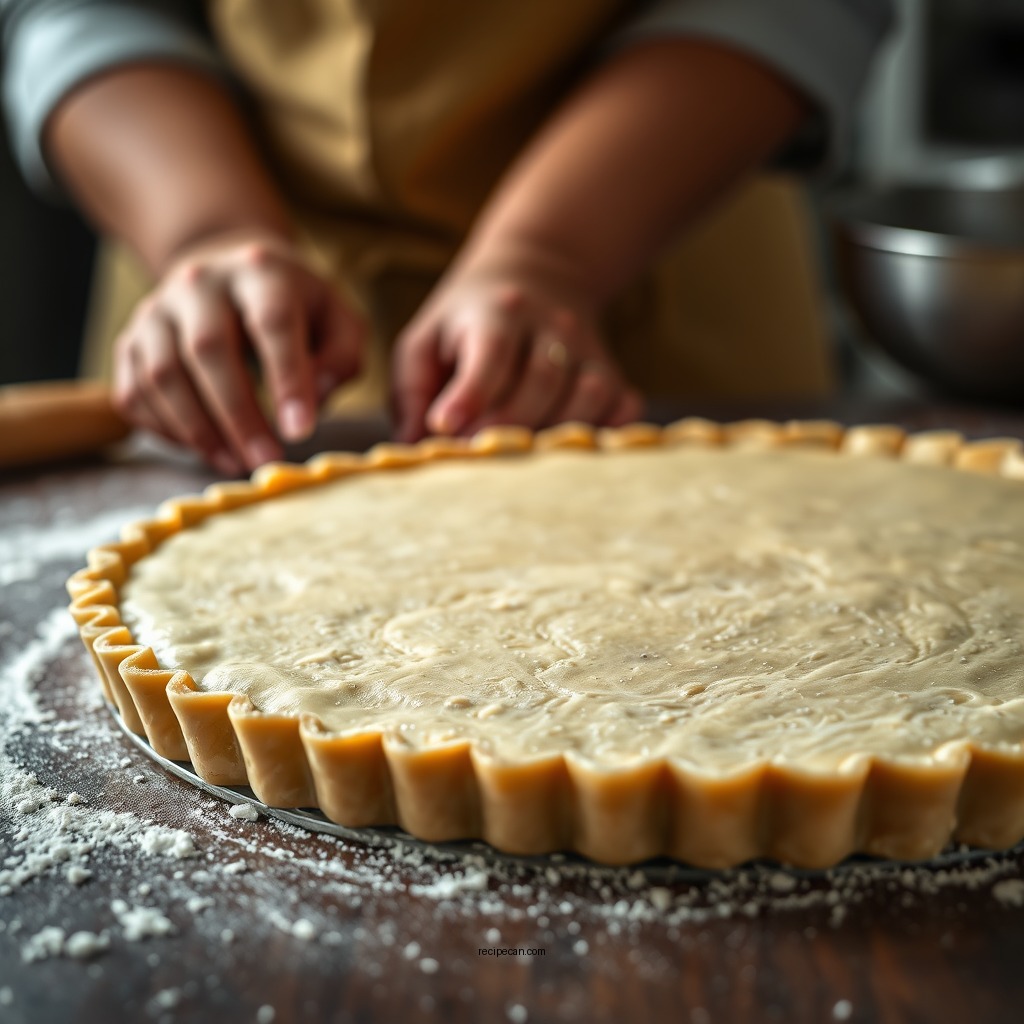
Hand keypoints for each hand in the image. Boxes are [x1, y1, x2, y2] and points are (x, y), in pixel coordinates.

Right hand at [112, 231, 363, 473]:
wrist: (229, 276)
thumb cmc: (295, 309)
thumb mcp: (337, 321)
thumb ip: (341, 358)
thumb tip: (312, 401)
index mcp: (260, 271)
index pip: (272, 321)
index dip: (286, 379)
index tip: (300, 431)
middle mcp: (199, 282)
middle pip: (208, 349)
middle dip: (238, 416)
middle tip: (265, 460)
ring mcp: (156, 310)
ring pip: (163, 375)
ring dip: (200, 431)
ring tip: (236, 462)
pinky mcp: (130, 341)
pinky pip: (135, 393)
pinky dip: (167, 430)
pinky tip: (204, 447)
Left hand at [391, 248, 643, 441]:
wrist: (537, 274)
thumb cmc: (465, 324)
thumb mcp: (426, 340)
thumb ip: (413, 393)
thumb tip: (413, 448)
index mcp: (497, 312)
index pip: (491, 352)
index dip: (470, 393)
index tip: (445, 426)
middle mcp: (551, 325)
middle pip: (540, 382)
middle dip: (506, 427)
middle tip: (474, 457)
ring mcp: (587, 347)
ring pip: (588, 394)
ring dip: (555, 434)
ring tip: (519, 458)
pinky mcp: (611, 370)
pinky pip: (623, 405)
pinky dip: (608, 431)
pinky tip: (573, 449)